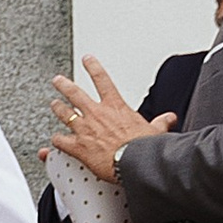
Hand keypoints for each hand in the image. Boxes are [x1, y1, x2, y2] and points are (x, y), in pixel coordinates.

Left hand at [47, 62, 172, 184]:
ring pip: (64, 113)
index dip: (93, 67)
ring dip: (57, 108)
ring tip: (54, 104)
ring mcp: (85, 129)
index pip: (102, 80)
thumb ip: (160, 122)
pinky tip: (53, 141)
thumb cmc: (144, 147)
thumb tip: (169, 118)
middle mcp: (97, 114)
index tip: (87, 59)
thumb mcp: (155, 131)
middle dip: (64, 85)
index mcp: (115, 107)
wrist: (134, 163)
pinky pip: (61, 141)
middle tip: (58, 80)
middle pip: (75, 93)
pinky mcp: (78, 146)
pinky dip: (56, 141)